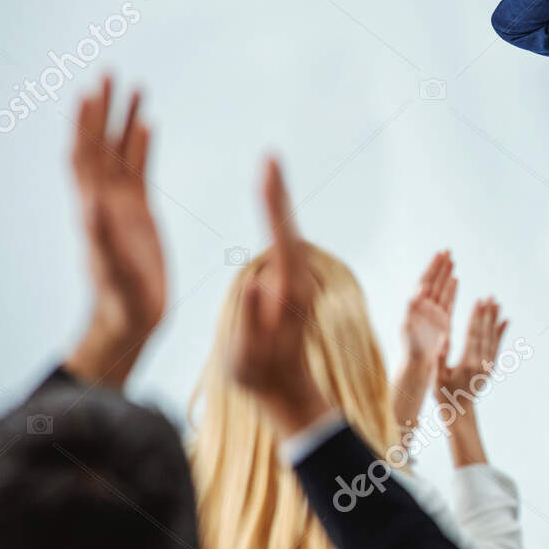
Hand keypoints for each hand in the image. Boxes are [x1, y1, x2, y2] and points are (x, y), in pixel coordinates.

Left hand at [65, 77, 166, 387]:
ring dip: (123, 119)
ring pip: (119, 152)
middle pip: (99, 144)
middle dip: (102, 109)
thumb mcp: (112, 271)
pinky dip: (141, 145)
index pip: (84, 156)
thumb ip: (102, 238)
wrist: (131, 321)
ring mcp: (121, 205)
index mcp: (93, 209)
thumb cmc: (121, 302)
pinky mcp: (139, 213)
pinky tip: (149, 124)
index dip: (85, 125)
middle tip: (109, 72)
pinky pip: (139, 170)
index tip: (90, 92)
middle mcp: (103, 200)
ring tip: (134, 86)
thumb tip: (93, 203)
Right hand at [228, 159, 329, 436]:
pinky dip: (275, 217)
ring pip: (286, 232)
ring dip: (277, 200)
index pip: (282, 240)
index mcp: (290, 294)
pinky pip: (281, 242)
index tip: (269, 174)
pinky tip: (270, 199)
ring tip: (269, 168)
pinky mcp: (288, 283)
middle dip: (277, 192)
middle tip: (271, 158)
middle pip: (287, 228)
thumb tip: (257, 280)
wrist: (286, 391)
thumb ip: (252, 319)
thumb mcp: (250, 354)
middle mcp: (298, 281)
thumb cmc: (262, 377)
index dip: (274, 206)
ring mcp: (295, 281)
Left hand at [403, 250, 455, 365]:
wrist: (419, 364)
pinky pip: (448, 301)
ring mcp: (434, 313)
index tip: (440, 254)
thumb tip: (420, 288)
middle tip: (448, 251)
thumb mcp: (408, 326)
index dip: (433, 267)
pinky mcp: (443, 321)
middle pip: (434, 281)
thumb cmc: (411, 347)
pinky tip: (456, 280)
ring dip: (446, 274)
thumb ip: (412, 307)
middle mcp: (425, 307)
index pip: (426, 281)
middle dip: (440, 266)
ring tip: (452, 260)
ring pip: (442, 289)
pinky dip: (452, 289)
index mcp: (416, 305)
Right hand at [438, 297, 508, 406]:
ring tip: (497, 303)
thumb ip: (440, 359)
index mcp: (467, 364)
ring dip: (495, 319)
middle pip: (485, 333)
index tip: (478, 301)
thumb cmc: (443, 394)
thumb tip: (445, 339)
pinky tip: (505, 321)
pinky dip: (501, 333)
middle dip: (487, 314)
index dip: (476, 317)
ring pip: (493, 338)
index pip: (473, 335)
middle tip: (490, 296)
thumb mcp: (436, 377)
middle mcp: (481, 364)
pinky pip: (497, 346)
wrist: (459, 411)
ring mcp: (488, 366)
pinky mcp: (490, 367)